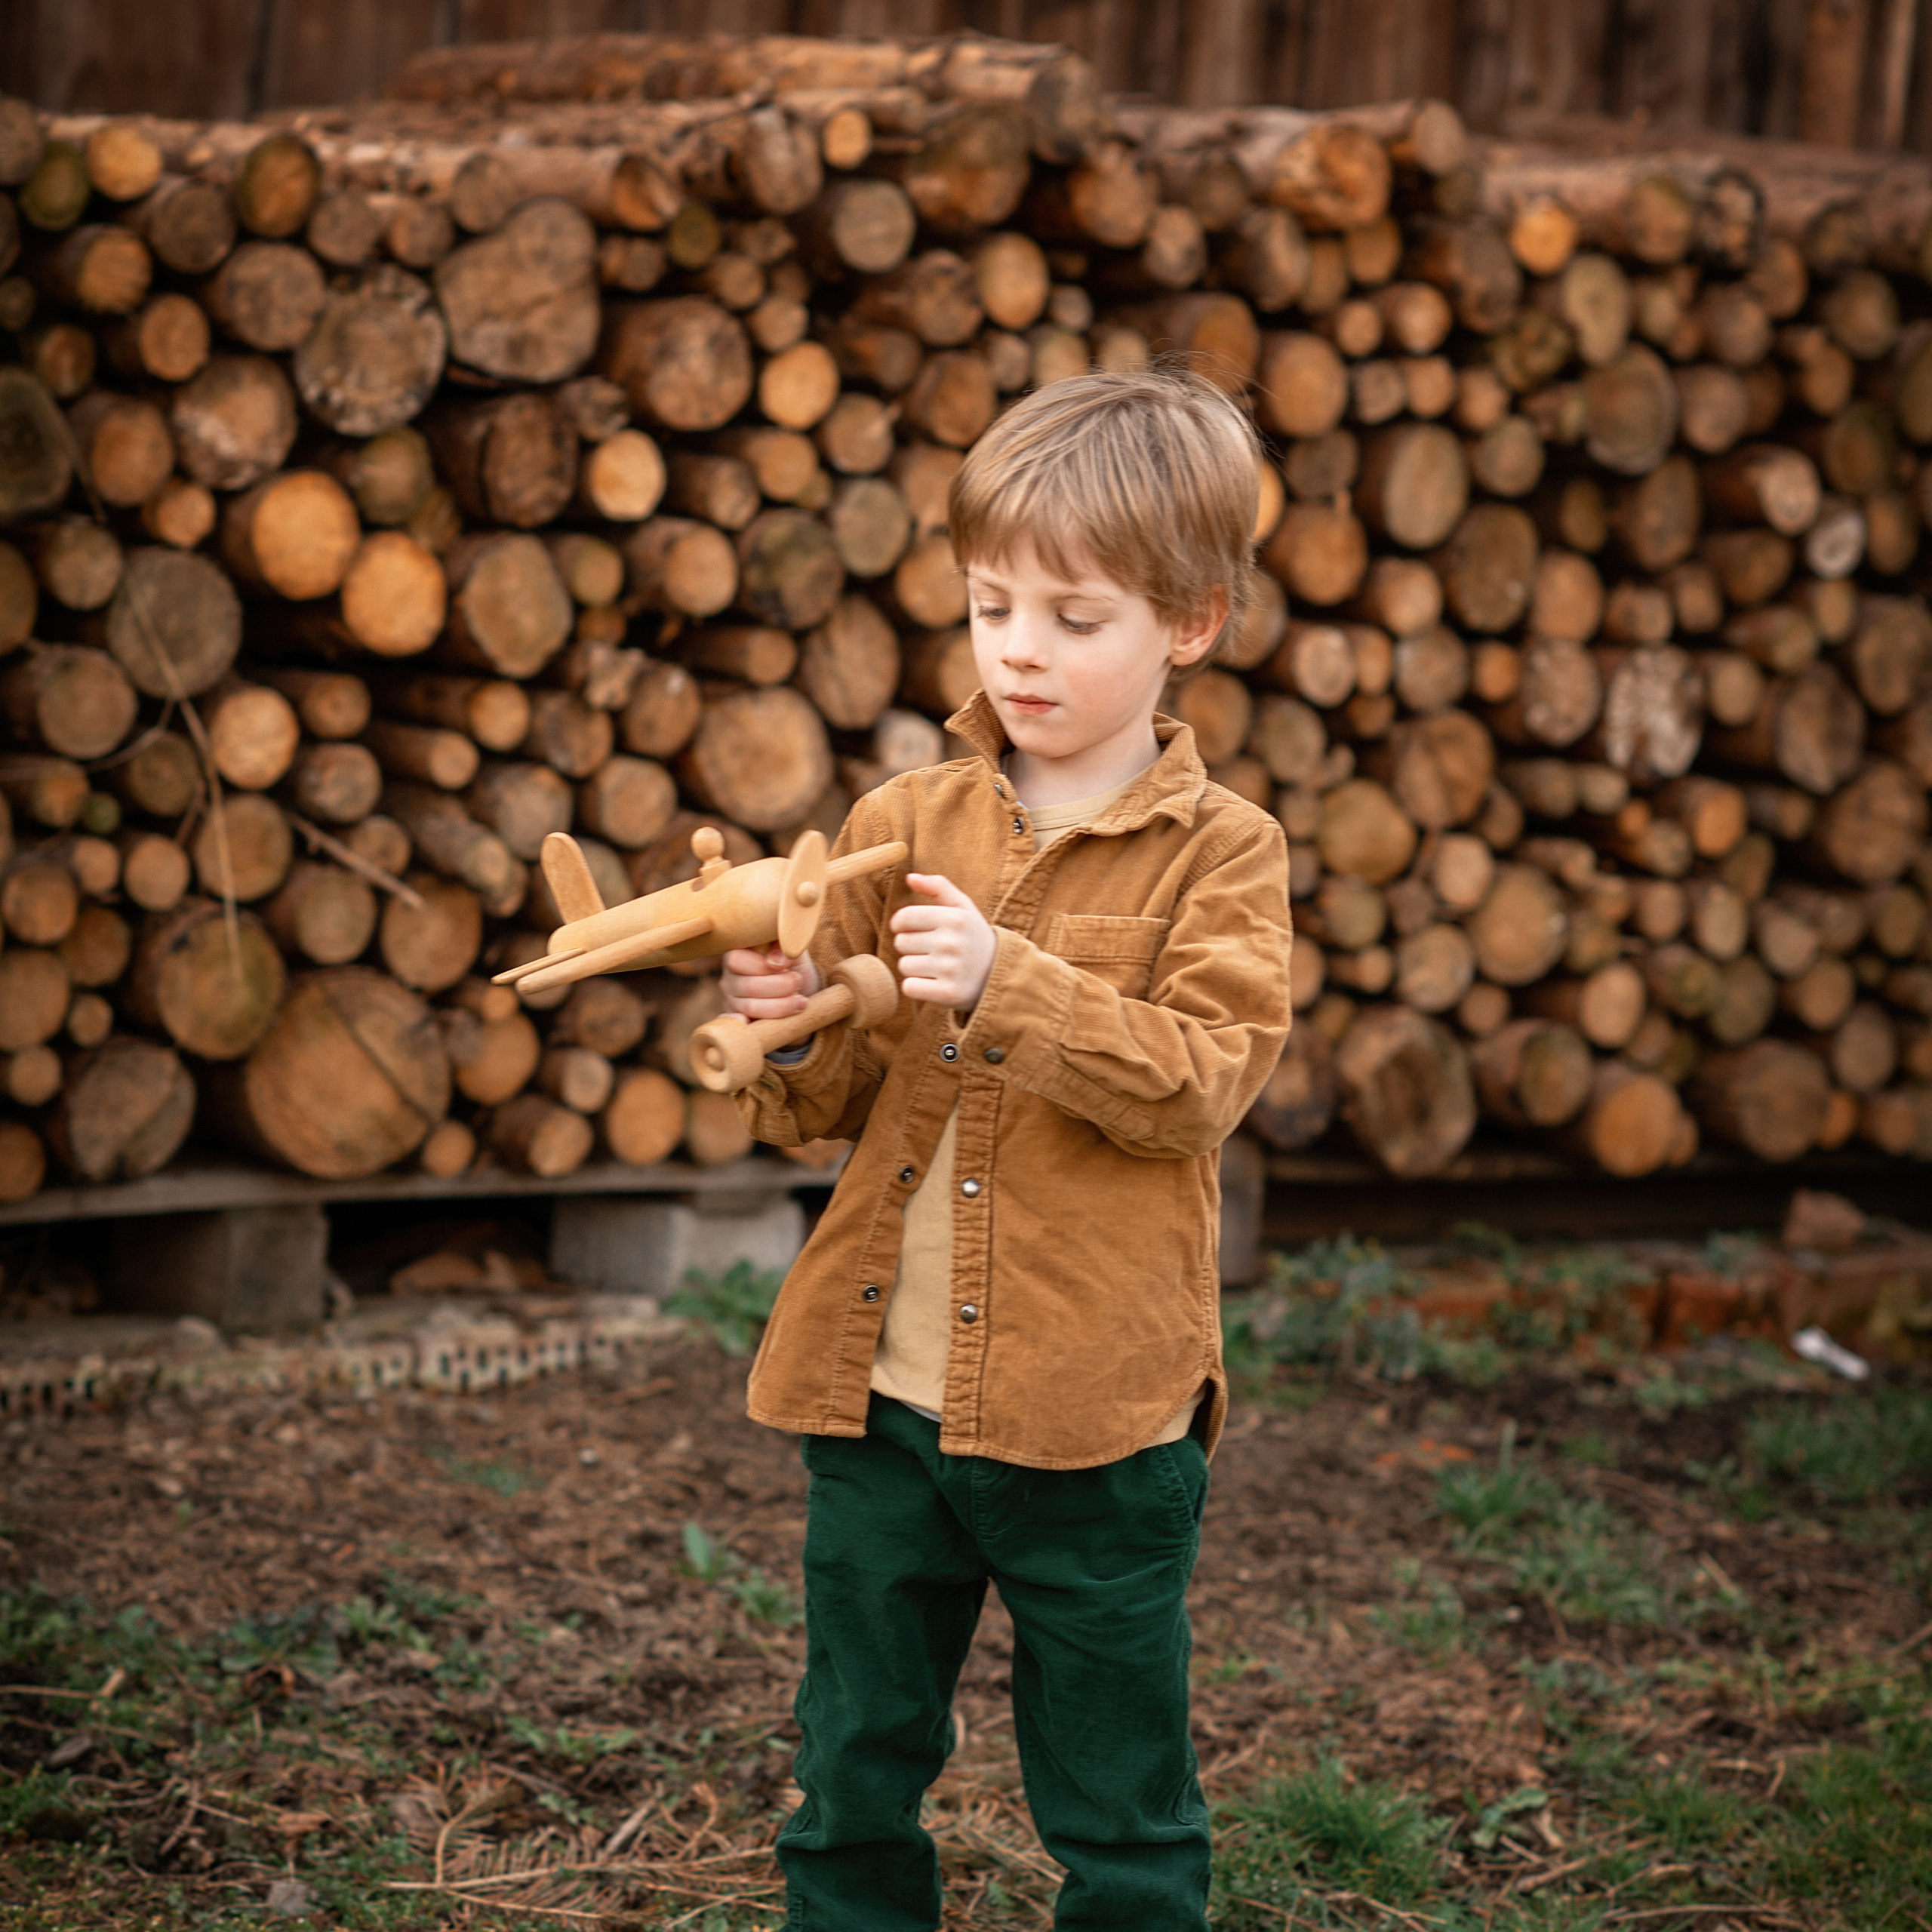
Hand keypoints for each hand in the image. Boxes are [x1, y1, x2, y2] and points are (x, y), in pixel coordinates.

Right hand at [720, 943, 820, 1021]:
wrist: (802, 995)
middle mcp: (730, 978)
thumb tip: (777, 961)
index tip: (787, 965)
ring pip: (752, 1007)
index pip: (736, 960)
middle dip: (780, 985)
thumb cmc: (794, 968)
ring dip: (781, 1006)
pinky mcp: (739, 1021)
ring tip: (801, 1001)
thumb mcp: (793, 952)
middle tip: (799, 982)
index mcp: (737, 955)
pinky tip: (766, 1022)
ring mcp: (732, 1001)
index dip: (763, 965)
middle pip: (748, 986)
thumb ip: (785, 948)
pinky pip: (743, 1026)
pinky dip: (753, 1024)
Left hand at [891, 874, 996, 1011]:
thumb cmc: (974, 937)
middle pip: (901, 943)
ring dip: (915, 968)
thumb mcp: (964, 908)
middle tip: (932, 951)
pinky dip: (917, 987)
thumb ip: (938, 887)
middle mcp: (952, 943)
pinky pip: (909, 988)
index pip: (902, 918)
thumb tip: (909, 877)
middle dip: (912, 947)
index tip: (914, 929)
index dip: (902, 925)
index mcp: (953, 918)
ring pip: (904, 966)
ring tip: (936, 967)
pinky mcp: (949, 994)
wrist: (1001, 974)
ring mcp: (950, 970)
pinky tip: (933, 983)